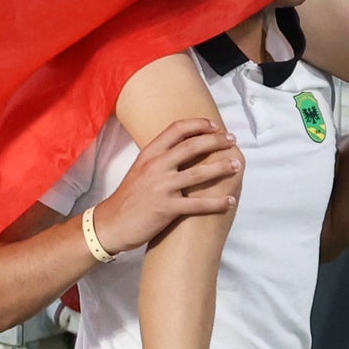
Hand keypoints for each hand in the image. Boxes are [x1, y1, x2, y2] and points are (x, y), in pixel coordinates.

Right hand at [95, 116, 241, 250]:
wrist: (111, 224)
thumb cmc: (128, 198)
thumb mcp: (140, 170)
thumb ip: (160, 159)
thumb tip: (184, 150)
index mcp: (149, 154)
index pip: (177, 129)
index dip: (199, 125)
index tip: (215, 126)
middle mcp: (156, 167)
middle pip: (192, 146)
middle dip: (216, 141)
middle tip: (232, 140)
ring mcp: (161, 187)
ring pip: (199, 173)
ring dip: (222, 168)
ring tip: (237, 166)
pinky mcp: (166, 209)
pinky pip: (198, 204)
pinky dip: (217, 203)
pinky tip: (230, 201)